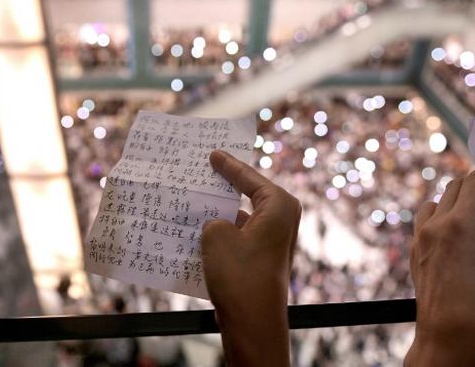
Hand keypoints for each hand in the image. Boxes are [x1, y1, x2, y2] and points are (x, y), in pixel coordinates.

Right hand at [201, 150, 300, 366]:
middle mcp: (282, 221)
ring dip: (219, 215)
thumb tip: (216, 223)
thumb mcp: (216, 235)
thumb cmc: (240, 274)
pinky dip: (221, 235)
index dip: (229, 165)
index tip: (214, 153)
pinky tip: (198, 233)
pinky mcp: (262, 260)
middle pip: (248, 196)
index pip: (249, 177)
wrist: (252, 321)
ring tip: (193, 203)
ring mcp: (274, 242)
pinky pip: (239, 238)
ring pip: (241, 219)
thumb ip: (214, 219)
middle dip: (225, 188)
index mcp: (279, 206)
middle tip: (204, 171)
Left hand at [405, 151, 474, 365]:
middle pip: (455, 188)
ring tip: (473, 208)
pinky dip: (440, 220)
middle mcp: (438, 226)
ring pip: (435, 205)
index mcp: (466, 222)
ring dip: (453, 200)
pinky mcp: (414, 259)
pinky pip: (425, 226)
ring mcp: (421, 242)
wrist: (451, 346)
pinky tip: (455, 233)